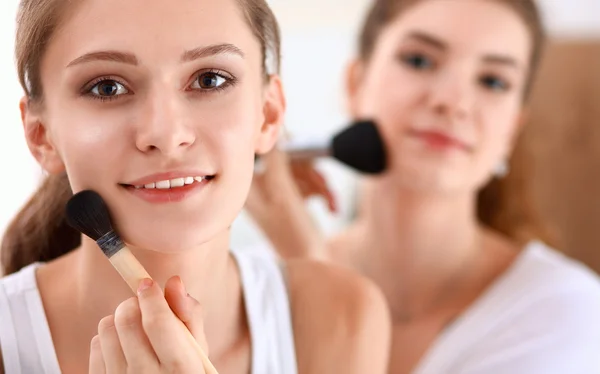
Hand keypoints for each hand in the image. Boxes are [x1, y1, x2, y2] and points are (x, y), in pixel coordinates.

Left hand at [89, 276, 207, 373]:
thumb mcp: (197, 349)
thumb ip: (189, 315)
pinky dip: (108, 338)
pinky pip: (95, 345)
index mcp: (180, 368)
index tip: (148, 284)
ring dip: (119, 319)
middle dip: (134, 303)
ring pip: (107, 328)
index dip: (151, 296)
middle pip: (127, 320)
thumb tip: (174, 281)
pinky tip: (123, 346)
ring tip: (134, 328)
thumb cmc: (184, 371)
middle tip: (143, 306)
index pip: (158, 322)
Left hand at [246, 148, 329, 258]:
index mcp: (250, 187)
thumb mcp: (284, 195)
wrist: (313, 266)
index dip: (283, 145)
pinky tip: (331, 207)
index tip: (300, 144)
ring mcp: (277, 195)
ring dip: (320, 184)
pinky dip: (323, 193)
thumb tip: (273, 134)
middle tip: (322, 183)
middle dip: (310, 172)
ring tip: (330, 202)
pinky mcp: (292, 200)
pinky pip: (308, 185)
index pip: (262, 151)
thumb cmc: (295, 236)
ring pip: (301, 172)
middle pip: (287, 160)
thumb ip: (276, 161)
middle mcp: (261, 189)